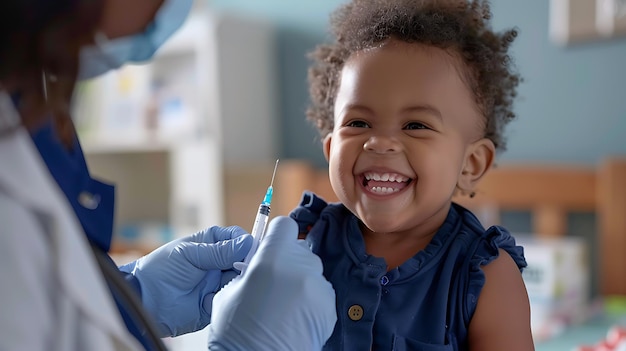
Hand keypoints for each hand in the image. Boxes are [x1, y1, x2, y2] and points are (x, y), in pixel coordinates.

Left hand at [119, 226, 251, 336]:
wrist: (144, 301)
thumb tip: (248, 243)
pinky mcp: (215, 303)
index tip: (251, 249)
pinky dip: (228, 299)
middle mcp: (217, 263)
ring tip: (224, 283)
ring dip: (236, 282)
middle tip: (239, 268)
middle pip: (244, 260)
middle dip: (245, 264)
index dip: (246, 243)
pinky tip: (213, 297)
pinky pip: (231, 300)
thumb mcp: (190, 254)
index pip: (237, 238)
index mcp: (211, 244)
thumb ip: (219, 251)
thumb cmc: (160, 270)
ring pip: (240, 280)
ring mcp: (217, 283)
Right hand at [207, 216, 336, 350]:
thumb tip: (257, 265)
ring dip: (300, 280)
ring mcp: (318, 286)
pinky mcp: (329, 306)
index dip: (277, 236)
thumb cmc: (237, 332)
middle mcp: (300, 267)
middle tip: (273, 283)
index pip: (284, 226)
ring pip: (311, 271)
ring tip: (283, 304)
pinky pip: (320, 292)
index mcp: (272, 259)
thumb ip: (249, 270)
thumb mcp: (230, 292)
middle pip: (299, 249)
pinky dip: (310, 299)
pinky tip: (295, 316)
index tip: (271, 247)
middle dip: (287, 261)